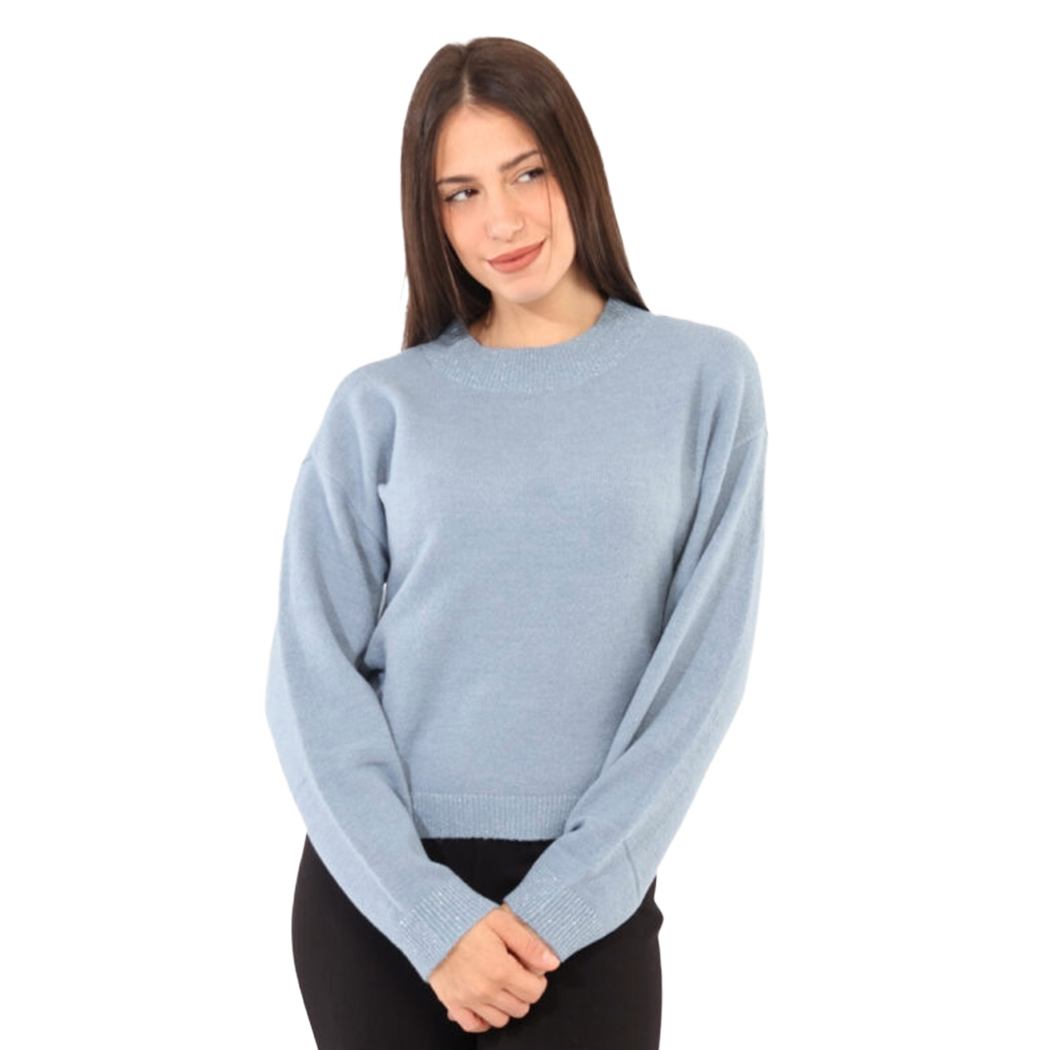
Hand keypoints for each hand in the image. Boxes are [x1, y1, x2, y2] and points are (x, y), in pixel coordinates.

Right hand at [428, 903, 559, 1032]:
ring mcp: (468, 1000)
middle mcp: (485, 990)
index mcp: (501, 970)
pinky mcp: (452, 1003)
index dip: (537, 980)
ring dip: (505, 1005)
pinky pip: (473, 1025)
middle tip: (515, 974)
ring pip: (501, 1019)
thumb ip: (529, 944)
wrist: (434, 922)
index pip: (535, 991)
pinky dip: (482, 1019)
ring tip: (500, 985)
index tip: (529, 968)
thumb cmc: (469, 919)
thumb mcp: (503, 921)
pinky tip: (484, 1002)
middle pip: (520, 1008)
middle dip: (523, 992)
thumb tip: (552, 963)